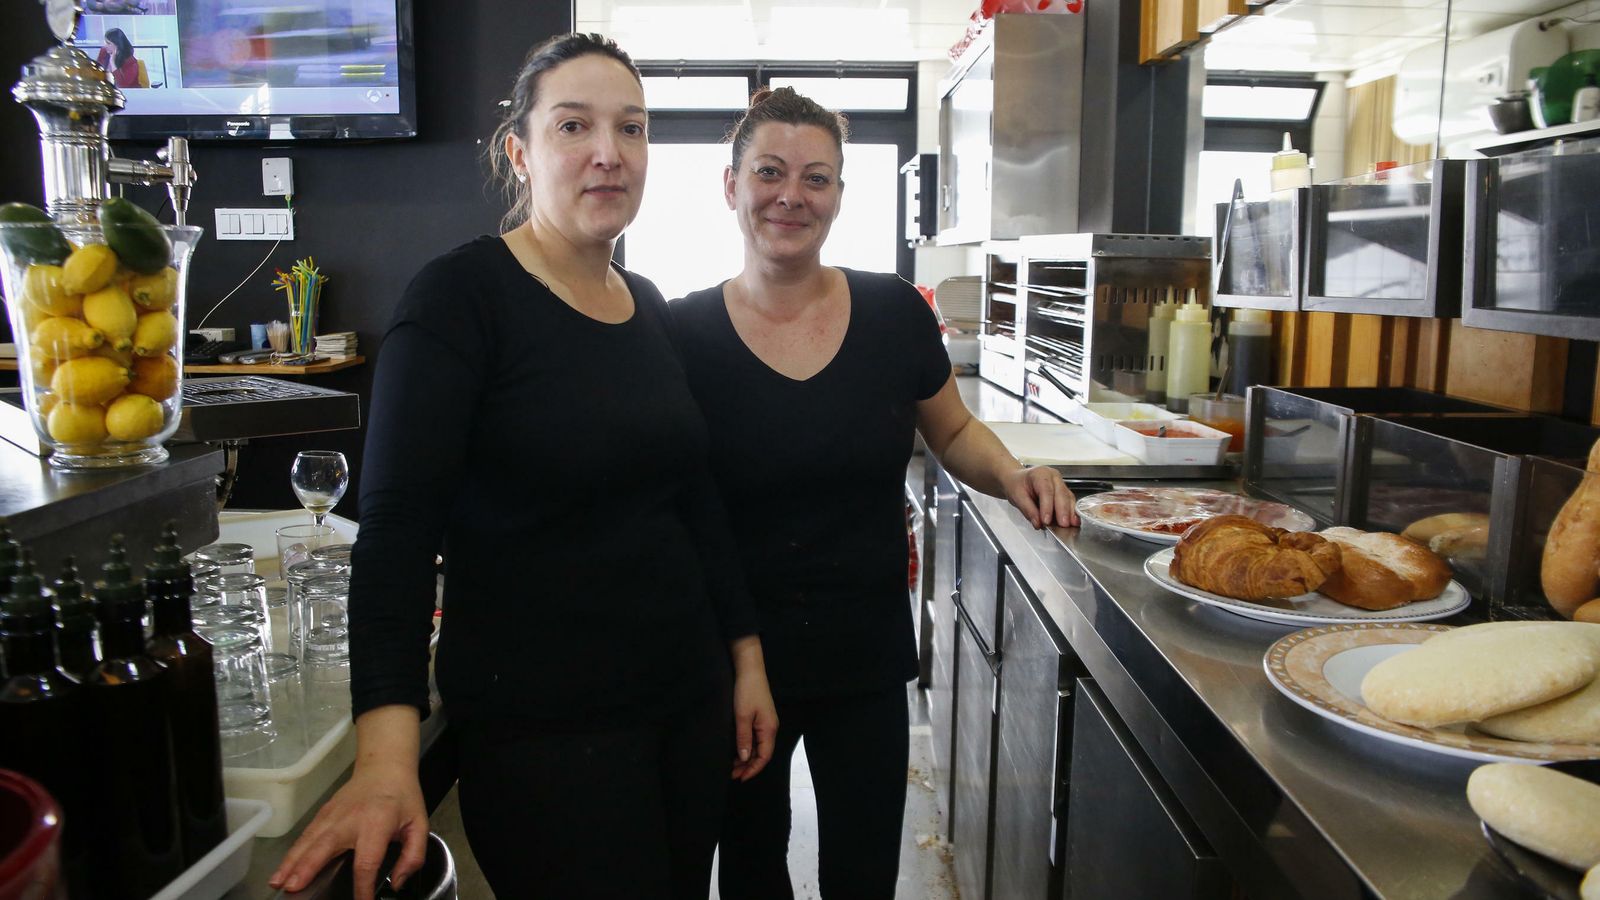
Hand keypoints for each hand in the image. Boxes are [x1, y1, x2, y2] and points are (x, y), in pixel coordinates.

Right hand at [267, 761, 427, 899]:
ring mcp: (332, 815)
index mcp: (377, 823)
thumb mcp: (420, 825)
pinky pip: (305, 836)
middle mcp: (349, 819)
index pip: (367, 861)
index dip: (362, 886)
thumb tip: (396, 883)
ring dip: (291, 863)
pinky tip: (281, 870)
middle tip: (294, 888)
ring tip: (278, 883)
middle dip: (308, 869)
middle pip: (325, 847)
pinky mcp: (322, 814)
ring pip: (308, 841)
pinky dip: (291, 854)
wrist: (385, 766)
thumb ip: (414, 856)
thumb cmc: (402, 797)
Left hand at [730, 648, 777, 780]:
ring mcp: (767, 722)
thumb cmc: (747, 691)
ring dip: (747, 758)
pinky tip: (738, 750)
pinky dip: (748, 747)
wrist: (750, 670)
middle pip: (762, 754)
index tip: (740, 778)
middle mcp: (771, 728)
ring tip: (732, 766)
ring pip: (759, 747)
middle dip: (748, 766)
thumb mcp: (742, 716)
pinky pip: (757, 738)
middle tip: (732, 774)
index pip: (764, 757)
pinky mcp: (761, 717)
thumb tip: (745, 759)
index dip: (753, 770)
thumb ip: (744, 738)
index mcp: (769, 729)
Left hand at [1002, 466, 1079, 529]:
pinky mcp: (1064, 492)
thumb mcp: (1016, 497)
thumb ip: (1028, 510)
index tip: (1046, 521)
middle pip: (1061, 494)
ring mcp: (1060, 483)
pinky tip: (1073, 521)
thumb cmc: (1017, 485)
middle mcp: (1053, 477)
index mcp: (1040, 474)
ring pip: (1068, 498)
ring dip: (1070, 513)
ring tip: (1070, 525)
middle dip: (1062, 511)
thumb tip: (1038, 523)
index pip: (1046, 491)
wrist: (1017, 480)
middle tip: (1062, 525)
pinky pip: (1070, 501)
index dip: (1047, 507)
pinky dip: (1072, 512)